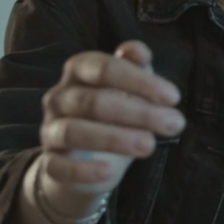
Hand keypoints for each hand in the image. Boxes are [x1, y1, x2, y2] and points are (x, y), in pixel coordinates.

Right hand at [33, 40, 184, 219]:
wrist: (87, 158)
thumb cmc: (113, 114)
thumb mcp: (129, 87)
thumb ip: (134, 67)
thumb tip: (139, 51)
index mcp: (79, 70)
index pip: (105, 68)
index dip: (140, 81)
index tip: (173, 97)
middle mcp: (59, 96)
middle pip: (95, 101)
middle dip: (139, 112)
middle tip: (173, 124)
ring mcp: (51, 129)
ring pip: (74, 131)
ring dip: (115, 139)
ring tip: (149, 146)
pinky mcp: (50, 161)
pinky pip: (58, 165)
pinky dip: (82, 169)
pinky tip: (108, 171)